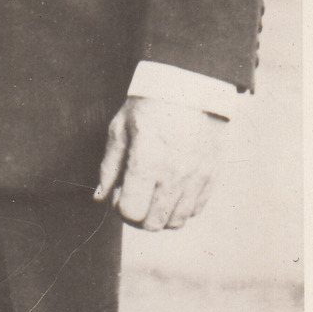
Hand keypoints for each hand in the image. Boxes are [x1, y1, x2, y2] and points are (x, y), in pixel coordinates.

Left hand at [94, 94, 226, 229]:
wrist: (190, 88)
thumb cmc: (148, 106)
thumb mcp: (120, 129)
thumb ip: (109, 167)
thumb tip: (100, 198)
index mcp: (147, 161)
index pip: (131, 212)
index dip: (120, 207)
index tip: (120, 192)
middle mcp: (175, 175)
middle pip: (153, 224)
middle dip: (138, 216)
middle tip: (134, 196)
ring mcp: (197, 178)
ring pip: (176, 222)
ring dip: (160, 215)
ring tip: (153, 193)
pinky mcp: (212, 176)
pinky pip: (196, 210)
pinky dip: (181, 207)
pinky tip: (171, 189)